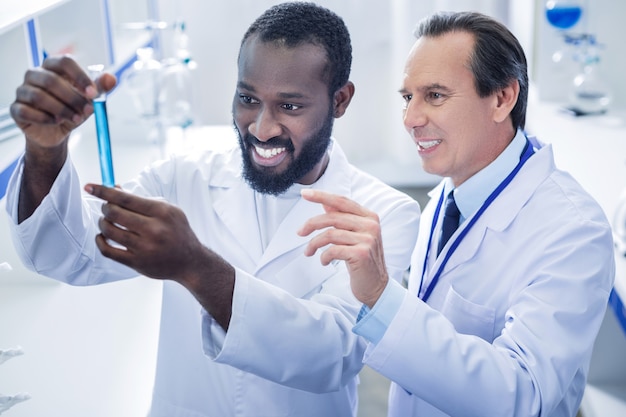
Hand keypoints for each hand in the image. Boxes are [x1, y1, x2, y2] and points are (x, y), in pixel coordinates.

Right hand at [10, 55, 116, 148]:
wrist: (56, 132)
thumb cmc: (71, 109)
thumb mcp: (88, 100)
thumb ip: (100, 88)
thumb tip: (112, 78)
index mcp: (52, 68)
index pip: (64, 62)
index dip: (80, 76)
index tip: (93, 93)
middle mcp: (34, 75)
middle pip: (51, 80)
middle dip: (73, 97)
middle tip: (87, 111)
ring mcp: (22, 91)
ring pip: (39, 96)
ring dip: (61, 109)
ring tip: (75, 118)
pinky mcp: (16, 109)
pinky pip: (26, 111)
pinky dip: (45, 118)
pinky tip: (56, 122)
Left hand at [85, 184, 206, 281]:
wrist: (190, 261)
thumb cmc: (178, 232)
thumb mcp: (168, 211)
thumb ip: (142, 201)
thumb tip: (114, 190)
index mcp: (162, 212)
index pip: (126, 199)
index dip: (104, 191)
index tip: (89, 187)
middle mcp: (153, 230)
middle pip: (115, 213)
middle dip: (105, 207)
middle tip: (107, 207)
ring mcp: (144, 248)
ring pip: (109, 230)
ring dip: (103, 223)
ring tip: (107, 221)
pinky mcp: (137, 263)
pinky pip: (108, 251)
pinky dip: (100, 241)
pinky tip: (103, 236)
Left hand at [298, 189, 387, 307]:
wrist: (376, 286)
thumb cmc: (362, 260)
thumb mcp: (354, 236)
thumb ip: (342, 219)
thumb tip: (325, 203)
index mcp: (369, 217)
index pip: (342, 201)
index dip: (322, 196)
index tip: (304, 194)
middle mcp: (371, 225)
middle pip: (333, 217)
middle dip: (311, 224)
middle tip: (299, 232)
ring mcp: (368, 239)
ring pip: (330, 234)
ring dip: (314, 244)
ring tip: (308, 252)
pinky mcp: (362, 254)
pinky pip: (333, 250)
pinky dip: (324, 256)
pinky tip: (324, 262)